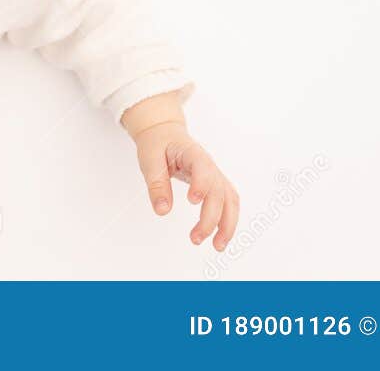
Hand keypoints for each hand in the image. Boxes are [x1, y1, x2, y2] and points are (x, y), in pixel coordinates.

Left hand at [132, 121, 238, 250]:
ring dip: (227, 224)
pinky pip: (229, 202)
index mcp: (192, 153)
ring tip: (217, 246)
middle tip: (195, 238)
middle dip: (211, 217)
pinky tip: (221, 237)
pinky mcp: (215, 184)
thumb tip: (162, 211)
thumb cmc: (158, 143)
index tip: (192, 201)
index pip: (203, 168)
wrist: (165, 133)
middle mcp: (209, 164)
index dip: (201, 184)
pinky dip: (228, 220)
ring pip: (230, 199)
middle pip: (218, 191)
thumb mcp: (149, 159)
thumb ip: (156, 184)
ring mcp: (215, 175)